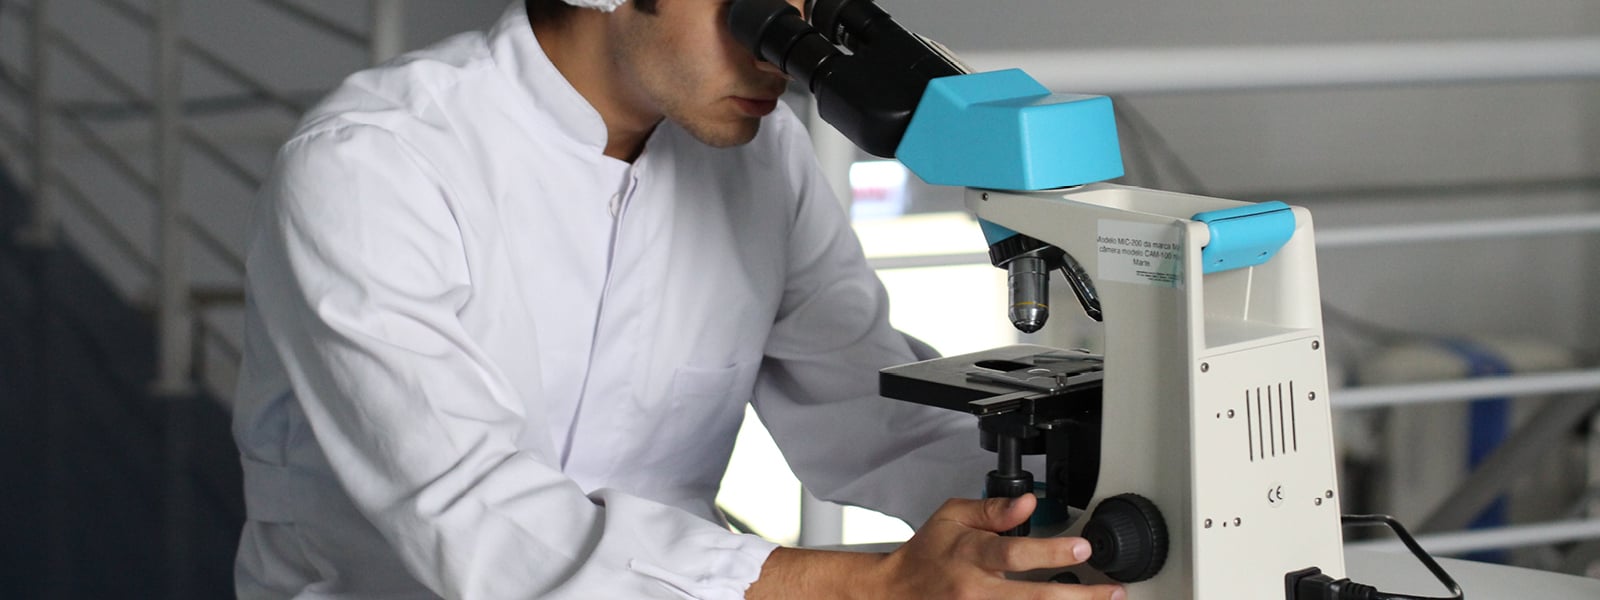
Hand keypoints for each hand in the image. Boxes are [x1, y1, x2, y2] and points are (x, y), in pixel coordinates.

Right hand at [746, 494, 1123, 598]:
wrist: (895, 592)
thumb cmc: (927, 554)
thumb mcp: (952, 516)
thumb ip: (992, 509)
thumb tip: (1028, 503)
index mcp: (969, 555)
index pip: (1013, 553)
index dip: (1049, 551)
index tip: (1082, 548)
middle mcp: (976, 590)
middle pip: (1033, 597)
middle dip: (1077, 595)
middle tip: (1111, 591)